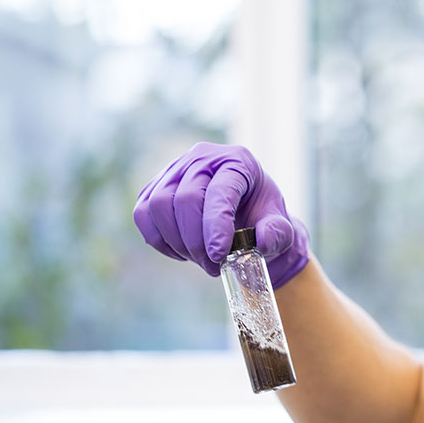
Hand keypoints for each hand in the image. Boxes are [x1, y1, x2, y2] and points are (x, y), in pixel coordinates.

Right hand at [132, 142, 309, 287]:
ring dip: (177, 242)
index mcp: (238, 161)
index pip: (220, 191)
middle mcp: (203, 157)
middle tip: (213, 265)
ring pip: (158, 205)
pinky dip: (159, 239)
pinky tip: (182, 251)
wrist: (245, 215)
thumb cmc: (262, 218)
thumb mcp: (281, 226)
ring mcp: (175, 169)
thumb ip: (278, 233)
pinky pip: (143, 214)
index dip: (216, 226)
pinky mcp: (155, 186)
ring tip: (200, 259)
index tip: (219, 255)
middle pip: (185, 198)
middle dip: (196, 240)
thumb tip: (262, 240)